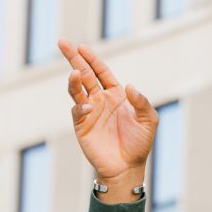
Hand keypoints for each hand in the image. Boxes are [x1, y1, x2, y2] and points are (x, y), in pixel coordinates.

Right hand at [58, 39, 156, 190]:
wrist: (127, 167)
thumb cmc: (139, 144)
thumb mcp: (149, 120)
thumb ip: (142, 102)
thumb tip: (129, 86)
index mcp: (115, 94)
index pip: (101, 72)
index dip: (92, 59)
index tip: (81, 46)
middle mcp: (100, 100)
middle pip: (84, 74)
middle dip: (74, 58)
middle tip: (62, 43)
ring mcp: (89, 112)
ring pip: (77, 90)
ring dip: (74, 80)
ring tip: (75, 73)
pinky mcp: (82, 126)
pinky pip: (78, 112)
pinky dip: (81, 107)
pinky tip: (88, 107)